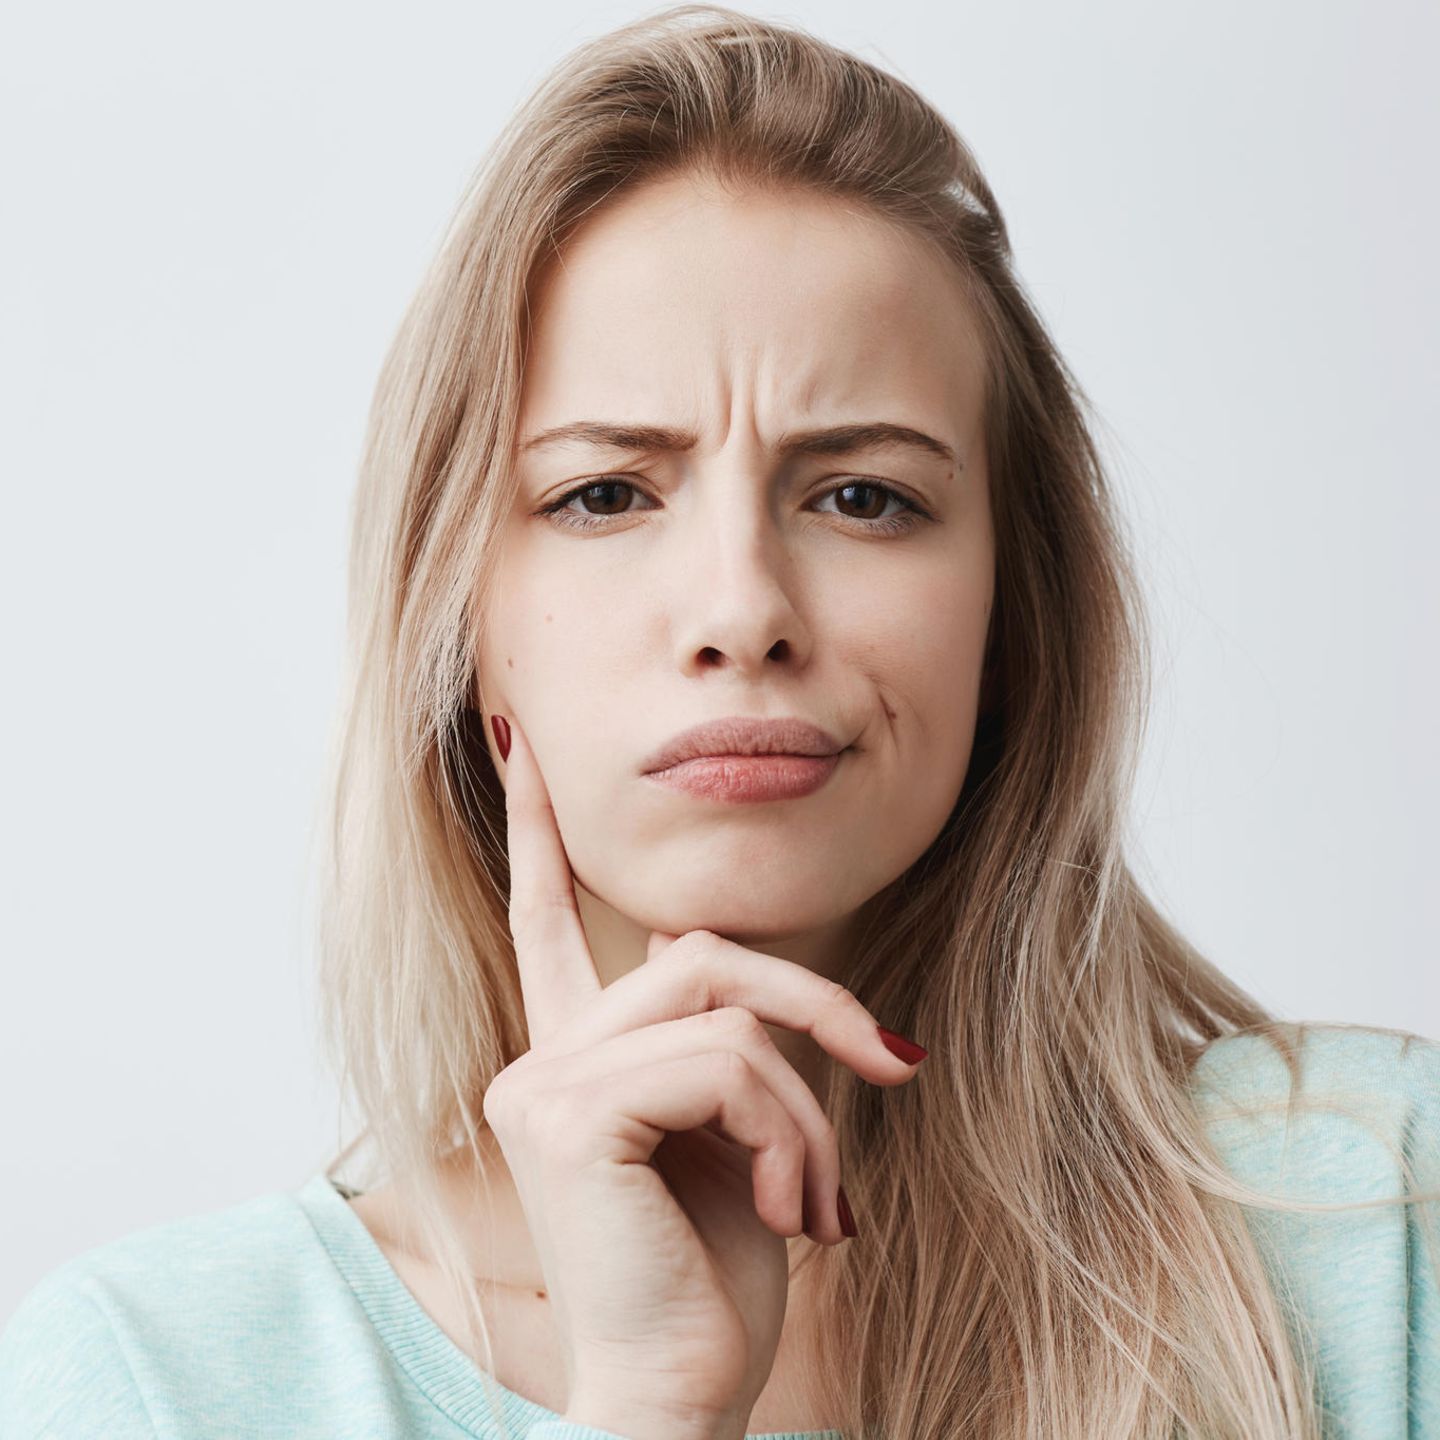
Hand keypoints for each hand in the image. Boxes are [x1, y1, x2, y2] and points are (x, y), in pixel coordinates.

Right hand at [479, 713, 926, 1439]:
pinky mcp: (570, 1112)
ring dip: (809, 1099)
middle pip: (699, 948)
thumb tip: (745, 967)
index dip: (536, 831)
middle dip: (814, 1001)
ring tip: (821, 1197)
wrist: (684, 1397)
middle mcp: (542, 1056)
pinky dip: (792, 1130)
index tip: (519, 744)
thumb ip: (728, 1043)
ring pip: (726, 1004)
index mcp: (574, 1057)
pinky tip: (797, 1211)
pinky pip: (725, 1061)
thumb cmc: (715, 1276)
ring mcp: (544, 1080)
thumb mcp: (740, 1136)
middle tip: (897, 1064)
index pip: (548, 920)